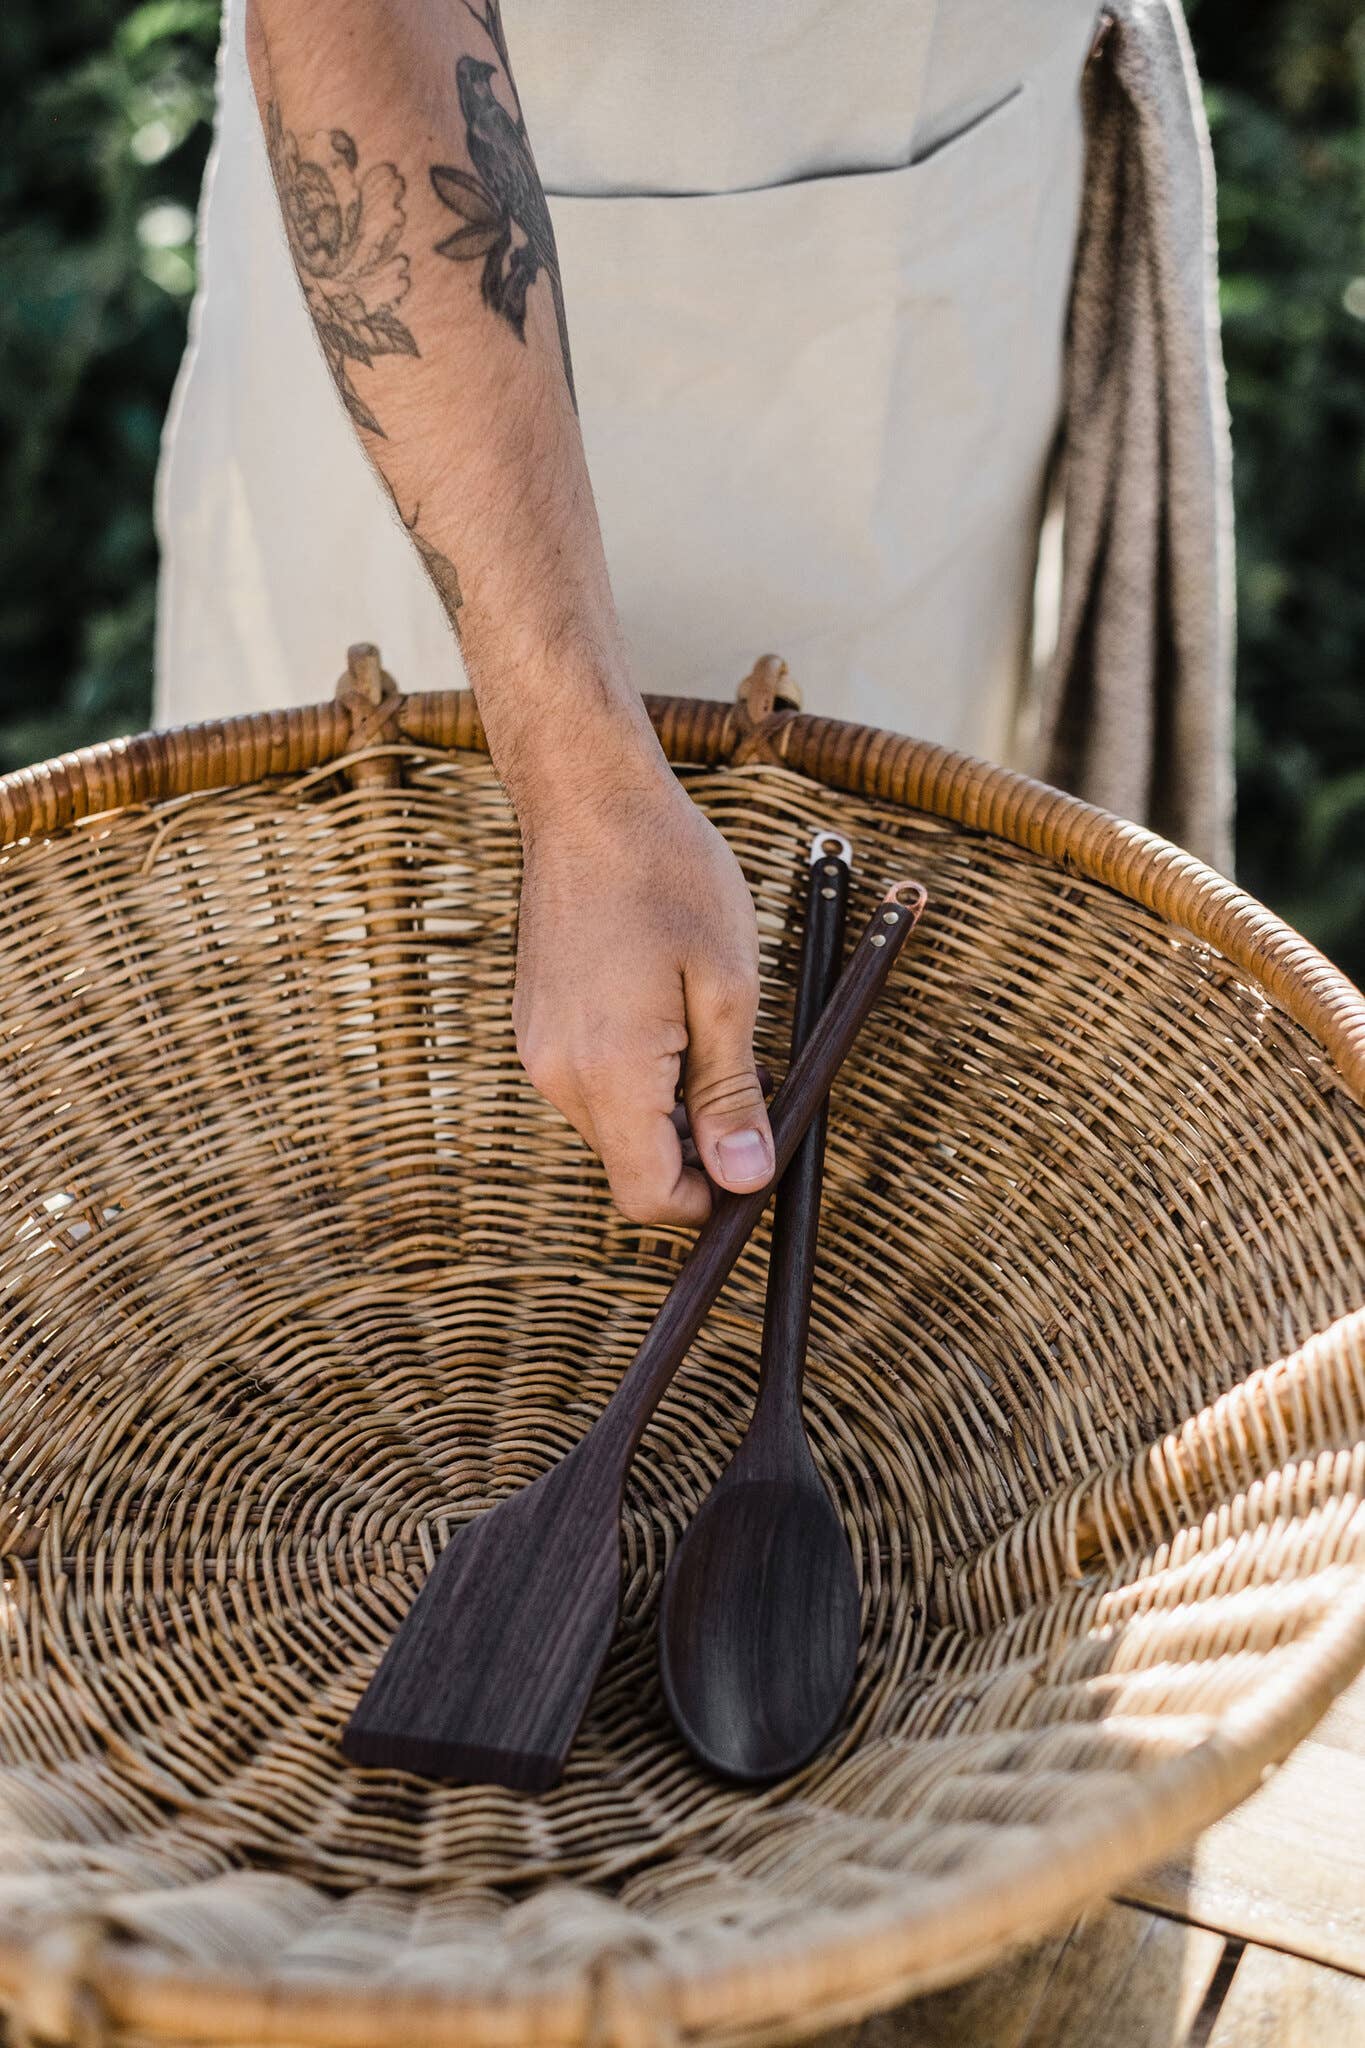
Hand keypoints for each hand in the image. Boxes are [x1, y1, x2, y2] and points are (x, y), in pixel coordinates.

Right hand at [512, 756, 772, 1225]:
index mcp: (609, 1070)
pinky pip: (596, 1083)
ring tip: (712, 1026)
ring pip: (618, 1125)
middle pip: (634, 1164)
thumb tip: (746, 1179)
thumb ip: (732, 1094)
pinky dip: (642, 1073)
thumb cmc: (668, 877)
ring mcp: (540, 1051)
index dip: (712, 1199)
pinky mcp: (537, 1028)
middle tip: (754, 1078)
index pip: (650, 1197)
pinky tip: (671, 1009)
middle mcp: (558, 1074)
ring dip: (672, 1105)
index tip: (757, 1160)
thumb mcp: (728, 988)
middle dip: (698, 1147)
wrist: (588, 802)